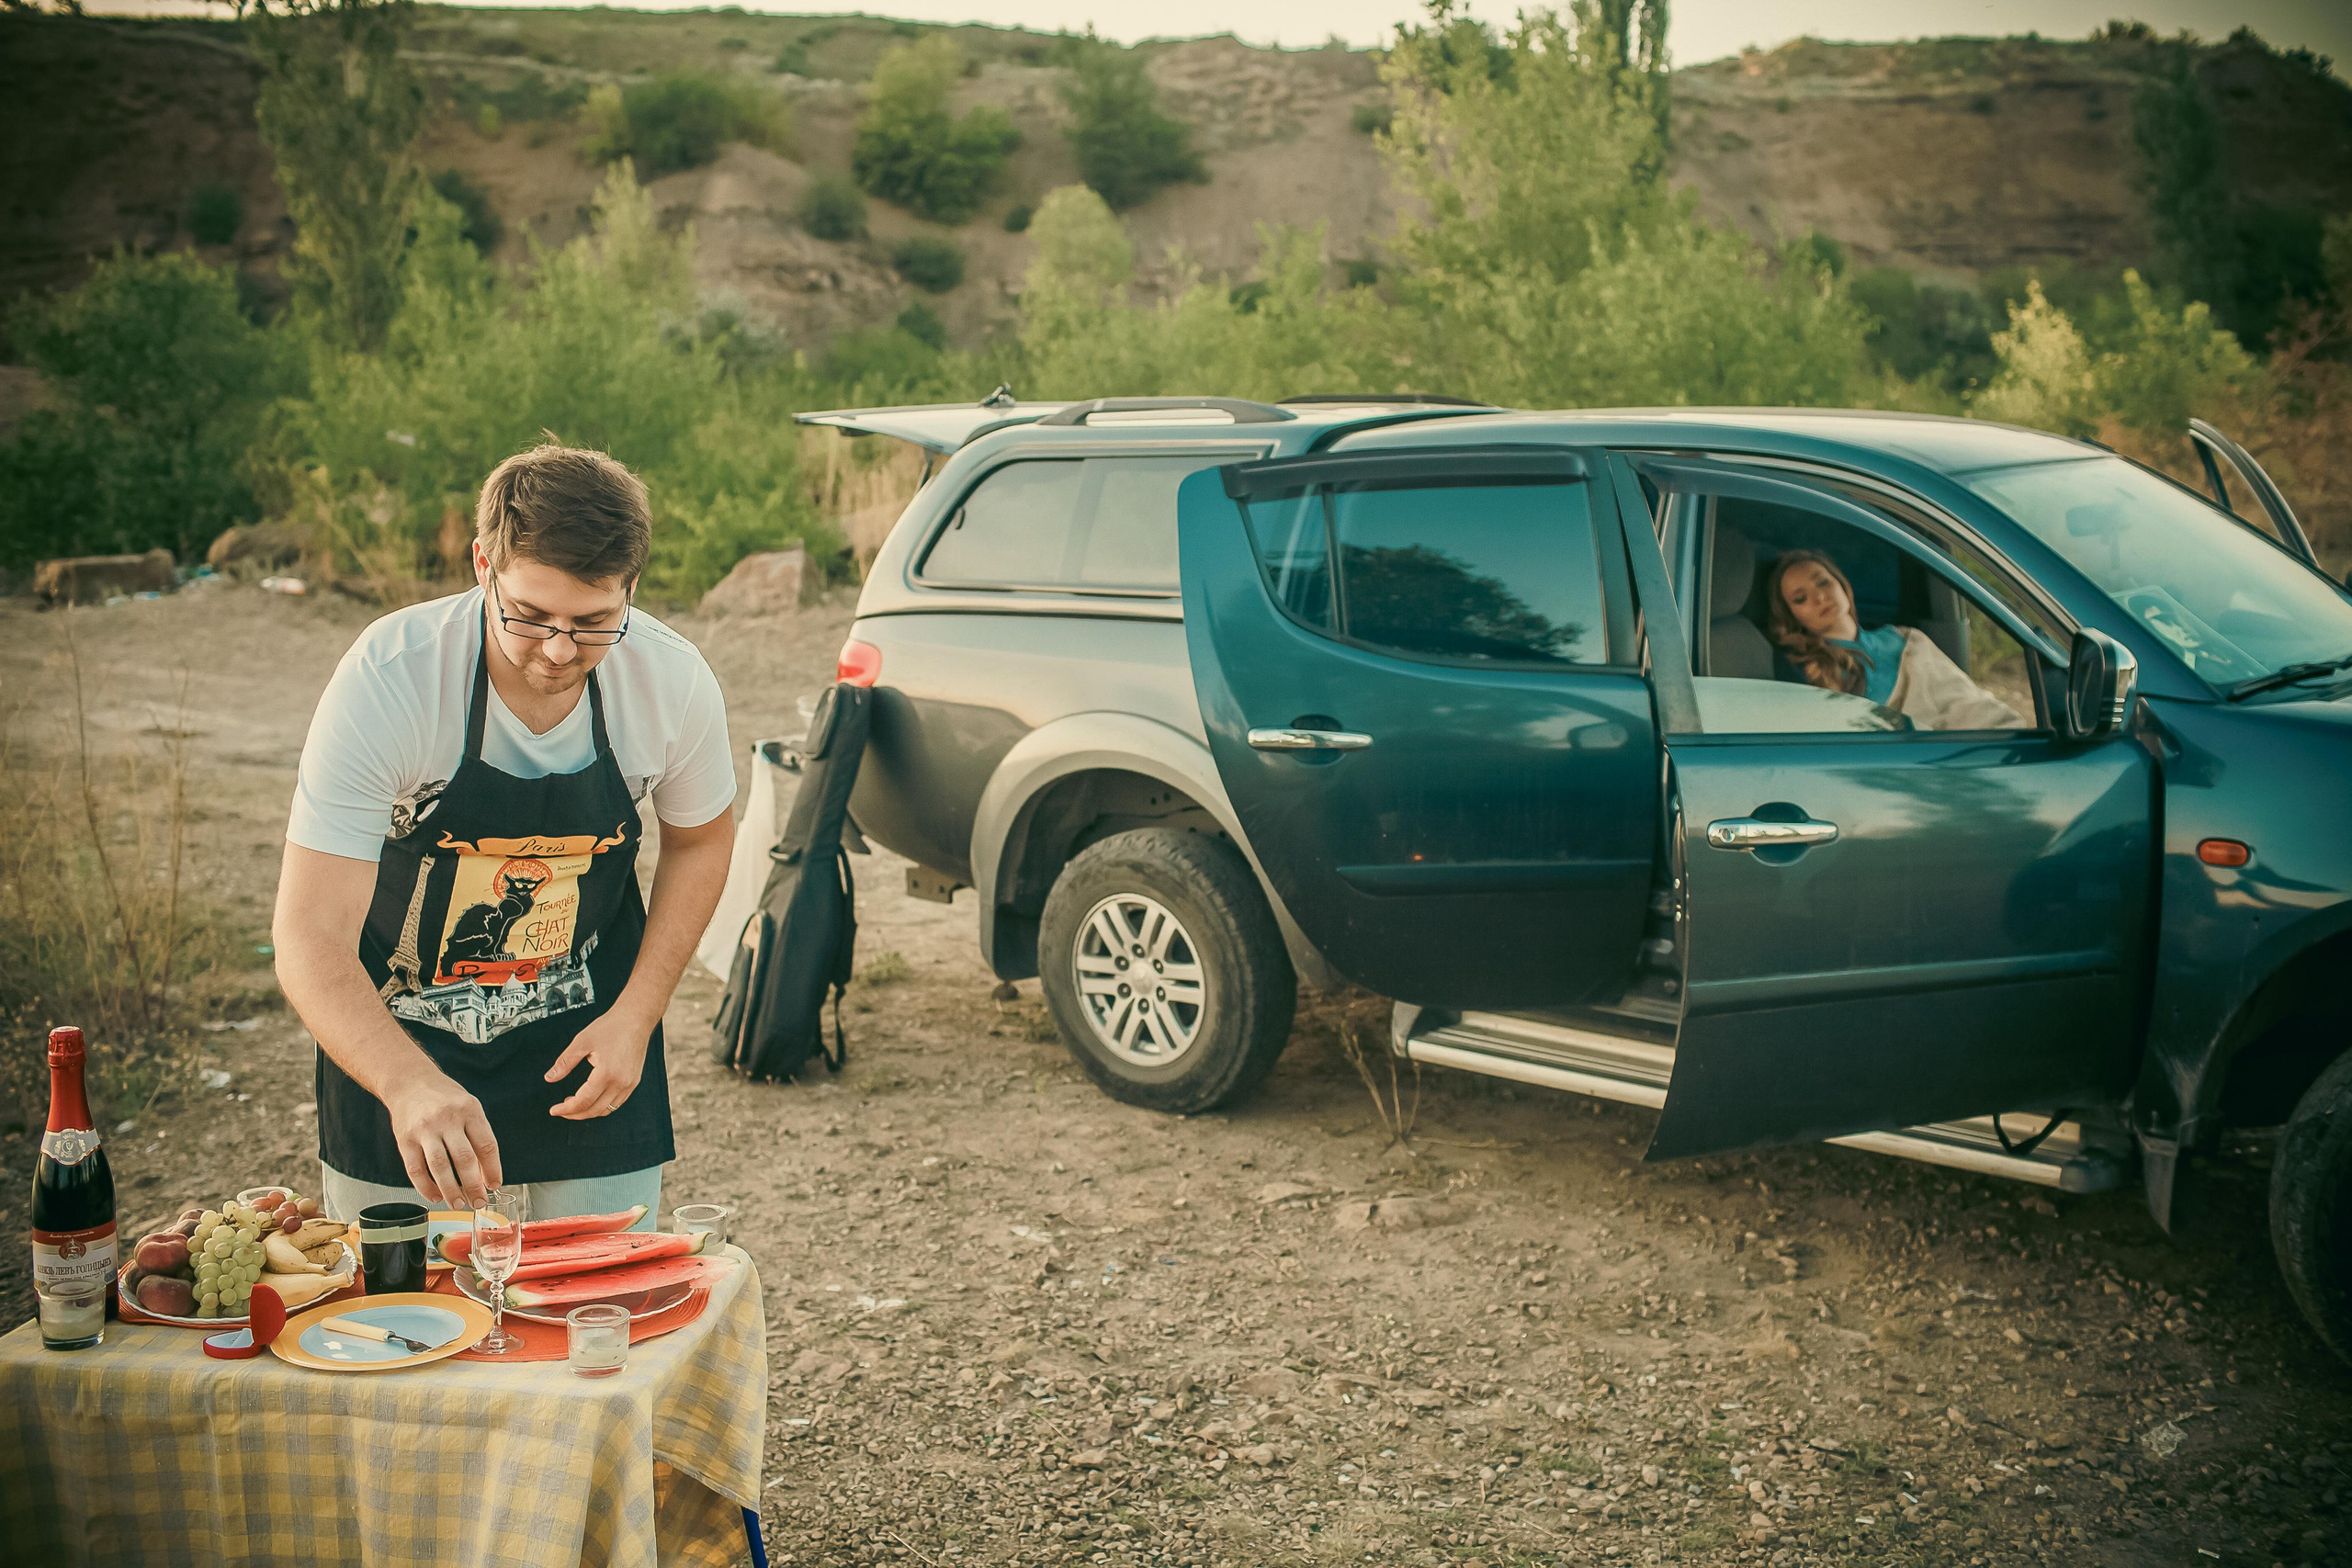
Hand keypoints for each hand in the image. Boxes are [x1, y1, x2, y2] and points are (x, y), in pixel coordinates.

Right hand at [384, 1074, 501, 1206]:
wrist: (409, 1081)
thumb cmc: (444, 1098)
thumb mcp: (469, 1107)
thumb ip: (478, 1136)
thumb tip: (486, 1173)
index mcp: (469, 1110)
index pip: (487, 1145)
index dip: (492, 1169)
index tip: (494, 1185)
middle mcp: (447, 1119)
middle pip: (464, 1159)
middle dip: (474, 1186)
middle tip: (478, 1202)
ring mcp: (424, 1129)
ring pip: (439, 1167)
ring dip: (450, 1190)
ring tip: (458, 1204)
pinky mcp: (405, 1139)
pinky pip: (415, 1169)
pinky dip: (425, 1187)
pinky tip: (435, 1195)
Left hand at [545, 1008, 653, 1120]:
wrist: (636, 1018)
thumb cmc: (612, 1027)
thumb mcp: (582, 1042)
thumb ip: (565, 1062)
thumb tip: (550, 1077)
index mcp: (607, 1073)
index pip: (583, 1101)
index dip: (566, 1109)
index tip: (554, 1110)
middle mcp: (621, 1082)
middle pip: (595, 1110)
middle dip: (575, 1114)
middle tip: (562, 1110)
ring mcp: (629, 1083)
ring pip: (607, 1110)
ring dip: (589, 1112)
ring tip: (575, 1103)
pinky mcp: (634, 1081)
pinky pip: (617, 1102)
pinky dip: (602, 1106)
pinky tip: (592, 1097)